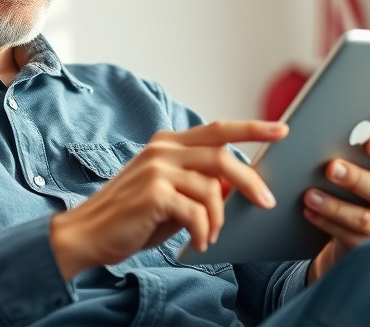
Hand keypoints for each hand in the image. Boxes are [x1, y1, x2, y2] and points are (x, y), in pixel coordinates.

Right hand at [50, 121, 286, 279]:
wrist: (88, 234)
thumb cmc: (132, 218)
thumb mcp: (172, 197)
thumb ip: (199, 186)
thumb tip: (234, 187)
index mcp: (167, 144)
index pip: (218, 130)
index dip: (252, 128)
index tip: (281, 130)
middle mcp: (162, 150)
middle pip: (222, 156)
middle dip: (250, 181)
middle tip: (266, 202)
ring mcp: (157, 169)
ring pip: (212, 189)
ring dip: (219, 219)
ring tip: (210, 235)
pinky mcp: (154, 193)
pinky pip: (197, 211)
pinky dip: (203, 231)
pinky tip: (198, 242)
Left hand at [303, 128, 369, 282]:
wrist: (363, 236)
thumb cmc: (366, 193)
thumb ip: (364, 159)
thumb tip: (338, 140)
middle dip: (355, 178)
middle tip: (331, 167)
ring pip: (364, 218)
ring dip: (334, 205)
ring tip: (311, 195)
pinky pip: (350, 236)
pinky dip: (327, 223)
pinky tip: (310, 212)